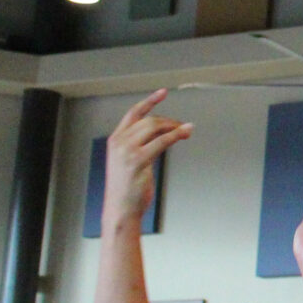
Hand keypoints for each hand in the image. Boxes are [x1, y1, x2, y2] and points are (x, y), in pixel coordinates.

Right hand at [103, 90, 192, 227]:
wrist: (120, 210)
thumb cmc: (126, 190)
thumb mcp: (129, 162)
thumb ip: (141, 146)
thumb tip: (164, 134)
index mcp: (115, 141)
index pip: (133, 113)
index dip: (149, 101)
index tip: (162, 93)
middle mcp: (119, 143)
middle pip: (149, 120)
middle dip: (169, 121)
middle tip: (182, 126)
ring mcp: (127, 151)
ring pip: (155, 127)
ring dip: (175, 127)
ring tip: (186, 130)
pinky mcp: (138, 160)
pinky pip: (162, 141)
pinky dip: (176, 135)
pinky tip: (185, 133)